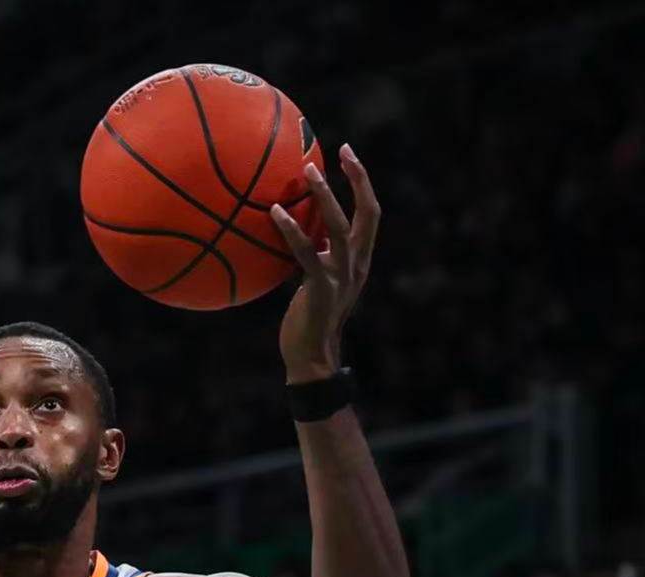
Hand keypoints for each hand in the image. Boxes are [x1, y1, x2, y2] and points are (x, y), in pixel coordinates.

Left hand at [270, 145, 378, 381]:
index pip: (370, 213)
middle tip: (341, 150)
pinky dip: (291, 230)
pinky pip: (307, 252)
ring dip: (325, 195)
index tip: (348, 153)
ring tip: (307, 171)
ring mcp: (342, 275)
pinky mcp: (321, 287)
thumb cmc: (307, 319)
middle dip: (359, 178)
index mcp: (359, 259)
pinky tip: (273, 213)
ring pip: (339, 226)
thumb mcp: (316, 281)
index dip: (363, 182)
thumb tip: (291, 225)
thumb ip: (314, 254)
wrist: (312, 358)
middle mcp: (357, 263)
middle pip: (368, 212)